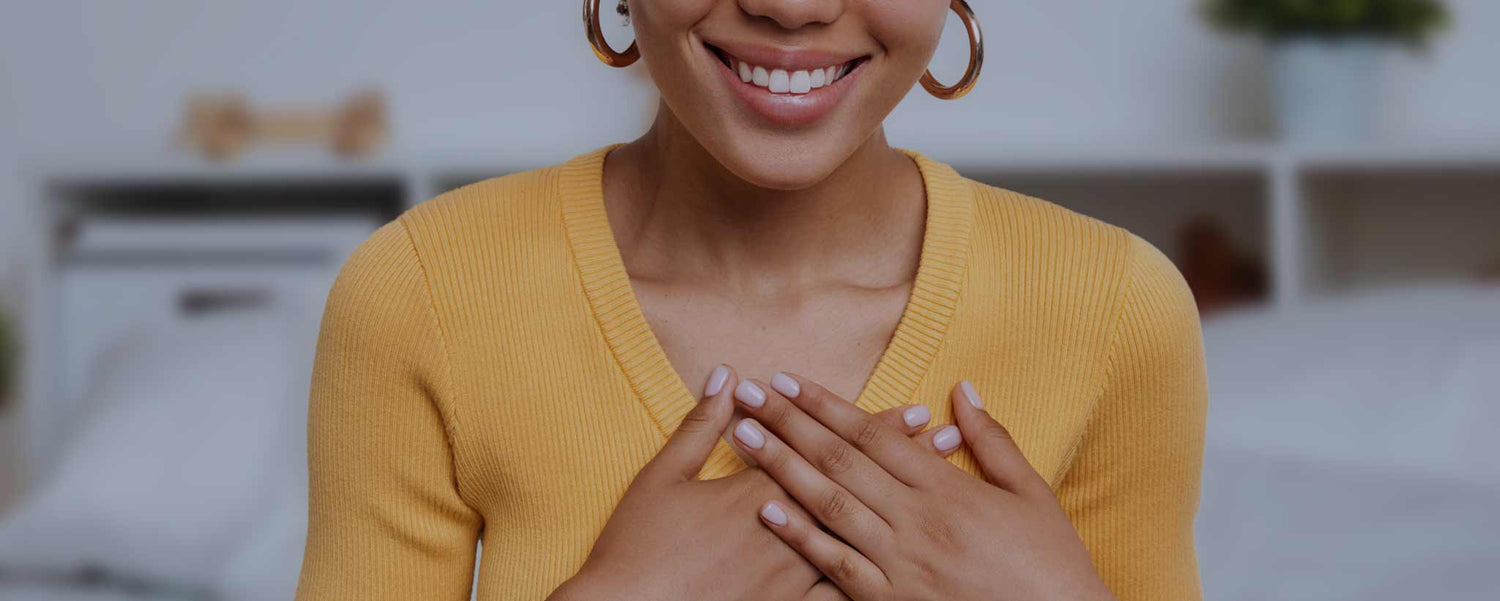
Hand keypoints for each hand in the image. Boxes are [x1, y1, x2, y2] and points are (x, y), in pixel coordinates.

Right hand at [550, 366, 959, 600]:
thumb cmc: (638, 547)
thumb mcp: (662, 476)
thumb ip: (699, 426)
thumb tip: (724, 376)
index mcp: (755, 492)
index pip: (828, 451)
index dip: (874, 431)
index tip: (916, 412)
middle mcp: (782, 531)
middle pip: (855, 489)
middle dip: (906, 463)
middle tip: (949, 441)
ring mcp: (788, 577)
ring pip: (860, 539)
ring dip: (905, 513)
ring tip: (946, 496)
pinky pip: (838, 597)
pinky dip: (875, 579)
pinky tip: (911, 569)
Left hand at [728, 374, 1116, 600]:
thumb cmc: (1051, 564)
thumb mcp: (1032, 493)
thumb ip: (992, 439)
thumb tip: (962, 388)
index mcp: (948, 488)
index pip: (873, 434)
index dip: (826, 405)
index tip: (789, 380)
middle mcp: (918, 519)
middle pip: (839, 460)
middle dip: (789, 423)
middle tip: (749, 395)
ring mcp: (901, 562)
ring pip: (829, 504)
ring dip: (781, 467)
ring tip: (742, 437)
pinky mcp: (891, 600)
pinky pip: (836, 564)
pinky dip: (800, 535)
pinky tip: (766, 509)